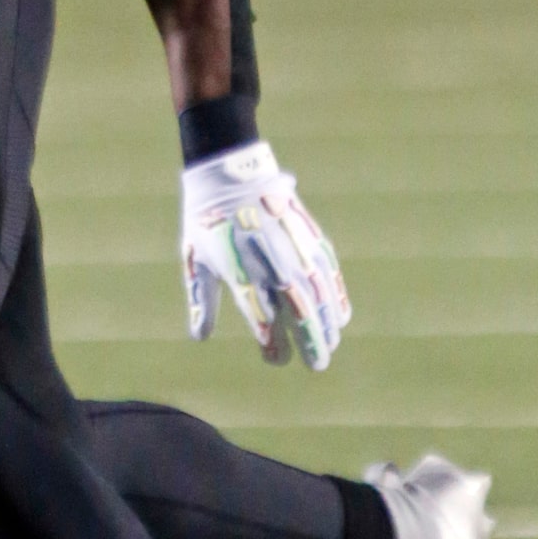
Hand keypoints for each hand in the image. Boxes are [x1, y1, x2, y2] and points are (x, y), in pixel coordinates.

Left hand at [180, 141, 348, 370]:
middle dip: (312, 344)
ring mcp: (296, 253)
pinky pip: (330, 274)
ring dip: (329, 325)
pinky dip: (338, 296)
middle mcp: (274, 269)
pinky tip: (341, 314)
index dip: (274, 346)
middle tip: (317, 365)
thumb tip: (200, 337)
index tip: (276, 359)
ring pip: (321, 299)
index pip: (264, 324)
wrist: (230, 173)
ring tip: (330, 344)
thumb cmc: (206, 220)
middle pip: (301, 317)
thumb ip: (202, 300)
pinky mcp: (310, 237)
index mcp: (244, 277)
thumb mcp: (196, 260)